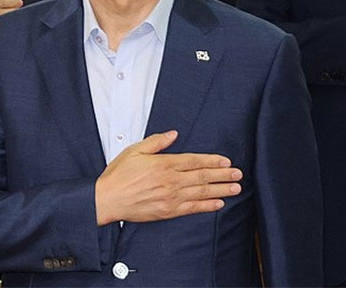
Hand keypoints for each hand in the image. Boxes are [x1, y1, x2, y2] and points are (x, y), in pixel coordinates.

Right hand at [94, 130, 240, 225]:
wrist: (107, 199)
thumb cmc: (118, 175)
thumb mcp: (134, 150)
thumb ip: (156, 142)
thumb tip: (173, 134)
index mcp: (163, 164)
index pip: (194, 161)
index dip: (212, 161)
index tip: (226, 161)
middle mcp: (170, 181)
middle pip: (202, 176)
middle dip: (222, 175)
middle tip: (237, 174)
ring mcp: (171, 197)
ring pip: (201, 192)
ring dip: (220, 189)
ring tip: (235, 188)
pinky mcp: (168, 211)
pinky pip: (193, 208)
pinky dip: (207, 206)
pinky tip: (218, 203)